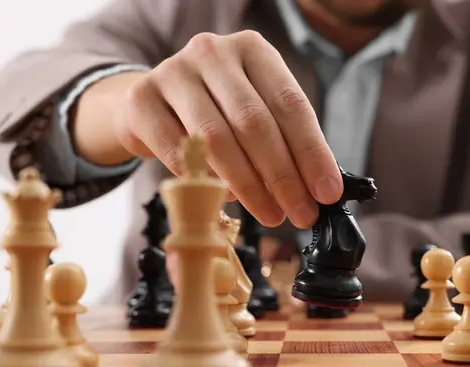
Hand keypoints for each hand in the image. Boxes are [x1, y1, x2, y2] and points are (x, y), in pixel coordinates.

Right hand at [112, 30, 342, 227]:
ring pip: (218, 139)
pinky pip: (178, 153)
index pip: (291, 103)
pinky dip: (205, 182)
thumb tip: (315, 189)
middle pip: (255, 122)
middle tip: (301, 213)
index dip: (312, 152)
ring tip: (271, 215)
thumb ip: (282, 140)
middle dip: (284, 176)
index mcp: (252, 49)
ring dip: (250, 186)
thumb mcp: (253, 111)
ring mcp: (172, 72)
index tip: (327, 192)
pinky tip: (224, 200)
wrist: (150, 102)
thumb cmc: (215, 110)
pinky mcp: (141, 100)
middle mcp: (212, 52)